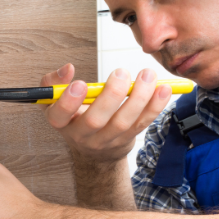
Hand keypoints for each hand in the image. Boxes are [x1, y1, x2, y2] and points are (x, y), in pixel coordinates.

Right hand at [41, 64, 171, 163]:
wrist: (94, 150)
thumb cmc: (75, 117)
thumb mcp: (56, 102)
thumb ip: (54, 82)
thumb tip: (68, 69)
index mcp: (61, 122)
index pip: (59, 116)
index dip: (69, 102)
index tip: (80, 84)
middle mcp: (82, 135)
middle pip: (95, 120)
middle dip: (111, 95)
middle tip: (121, 73)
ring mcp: (106, 140)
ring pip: (123, 122)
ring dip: (139, 98)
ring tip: (148, 75)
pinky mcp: (127, 139)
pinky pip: (142, 123)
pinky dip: (155, 106)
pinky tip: (163, 90)